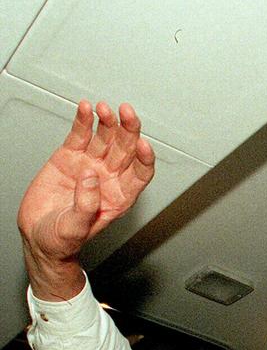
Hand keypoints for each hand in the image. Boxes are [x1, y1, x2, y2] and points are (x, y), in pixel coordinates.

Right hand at [18, 100, 154, 296]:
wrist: (39, 237)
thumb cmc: (62, 240)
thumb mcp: (74, 230)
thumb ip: (86, 205)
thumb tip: (91, 176)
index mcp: (119, 198)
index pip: (141, 174)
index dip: (145, 159)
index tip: (143, 145)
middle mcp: (108, 179)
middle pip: (125, 150)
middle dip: (128, 130)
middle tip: (126, 113)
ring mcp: (90, 165)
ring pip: (105, 138)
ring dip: (107, 121)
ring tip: (104, 109)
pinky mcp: (70, 158)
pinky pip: (80, 135)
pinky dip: (84, 121)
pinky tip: (86, 109)